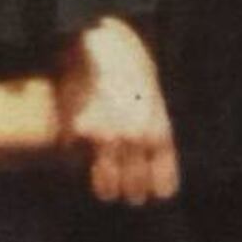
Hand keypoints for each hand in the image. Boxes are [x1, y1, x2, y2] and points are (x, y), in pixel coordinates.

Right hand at [61, 24, 179, 205]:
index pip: (163, 181)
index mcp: (158, 132)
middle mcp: (134, 139)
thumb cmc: (130, 68)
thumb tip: (152, 159)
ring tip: (108, 192)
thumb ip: (154, 130)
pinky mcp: (78, 133)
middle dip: (133, 193)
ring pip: (107, 186)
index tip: (154, 195)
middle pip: (136, 189)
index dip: (158, 190)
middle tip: (131, 196)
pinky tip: (82, 153)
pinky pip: (78, 160)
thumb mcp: (155, 98)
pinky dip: (78, 160)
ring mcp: (105, 138)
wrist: (101, 44)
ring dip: (107, 190)